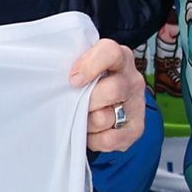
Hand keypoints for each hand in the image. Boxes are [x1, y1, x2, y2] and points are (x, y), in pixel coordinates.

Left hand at [72, 38, 152, 153]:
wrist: (105, 103)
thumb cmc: (88, 82)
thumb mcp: (84, 66)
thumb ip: (74, 66)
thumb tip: (54, 77)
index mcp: (120, 57)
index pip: (111, 52)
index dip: (90, 66)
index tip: (73, 80)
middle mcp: (133, 79)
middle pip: (113, 90)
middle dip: (86, 102)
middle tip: (75, 104)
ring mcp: (137, 105)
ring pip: (104, 118)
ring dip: (87, 122)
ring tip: (83, 118)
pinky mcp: (136, 129)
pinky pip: (110, 140)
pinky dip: (94, 140)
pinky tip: (92, 132)